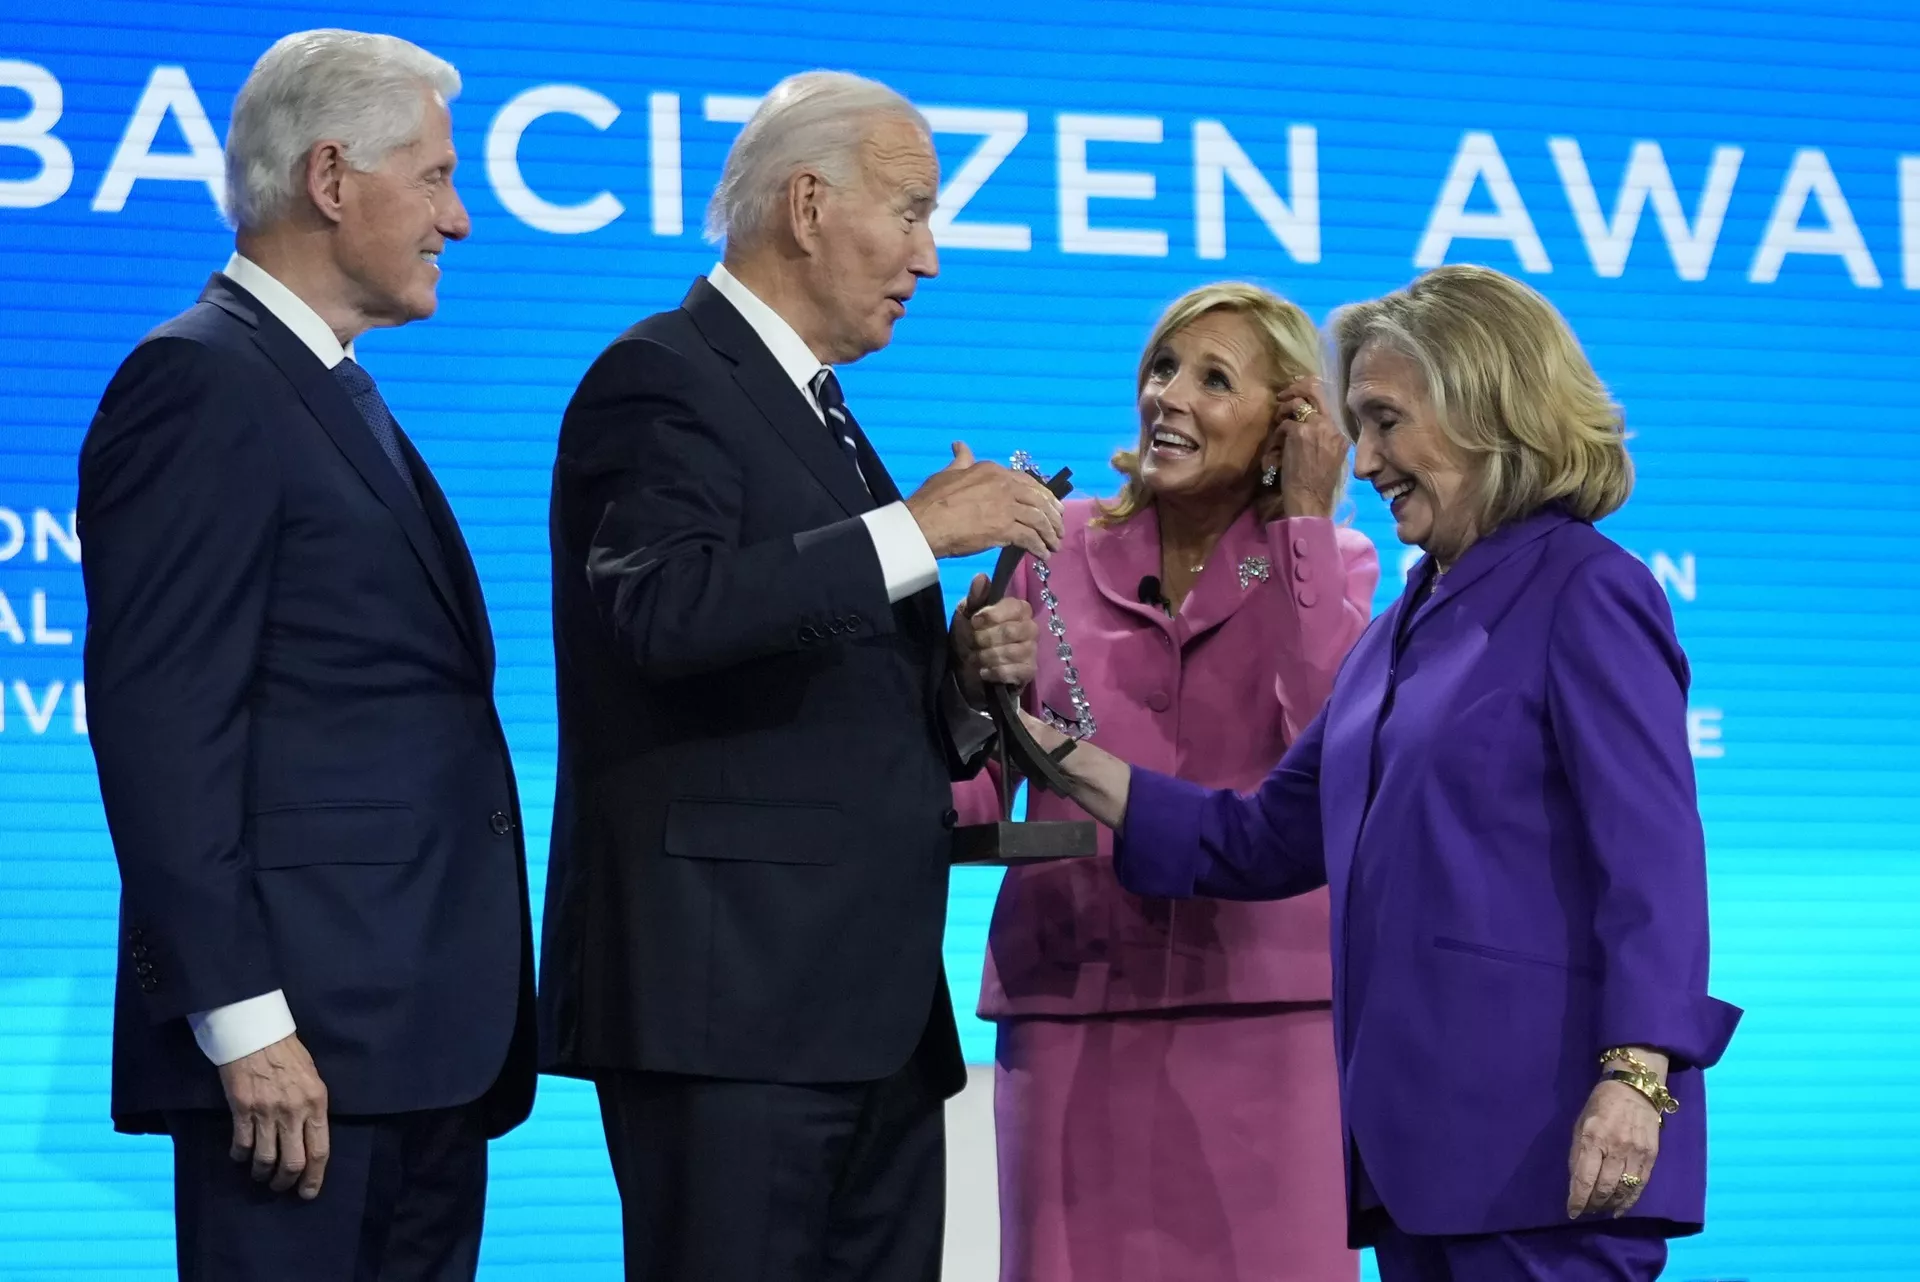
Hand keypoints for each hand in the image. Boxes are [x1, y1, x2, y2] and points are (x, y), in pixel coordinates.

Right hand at [218, 1032, 329, 1198]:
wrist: (257, 1034)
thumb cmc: (288, 1054)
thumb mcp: (312, 1078)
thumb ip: (312, 1107)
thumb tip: (309, 1137)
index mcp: (316, 1103)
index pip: (320, 1150)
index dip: (314, 1177)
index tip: (308, 1193)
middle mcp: (294, 1111)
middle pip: (293, 1162)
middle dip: (286, 1182)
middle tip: (281, 1187)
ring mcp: (267, 1112)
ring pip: (265, 1159)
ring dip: (262, 1173)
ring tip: (260, 1175)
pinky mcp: (242, 1110)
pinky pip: (241, 1145)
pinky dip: (240, 1157)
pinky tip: (240, 1157)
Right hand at [905, 442, 1064, 559]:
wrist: (925, 524)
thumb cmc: (932, 500)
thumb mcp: (948, 473)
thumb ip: (961, 461)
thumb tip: (960, 446)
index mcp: (993, 471)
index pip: (1028, 482)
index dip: (1043, 496)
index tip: (1051, 507)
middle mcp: (1004, 486)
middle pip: (1039, 500)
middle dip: (1053, 516)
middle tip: (1058, 529)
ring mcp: (1006, 508)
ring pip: (1039, 519)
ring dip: (1050, 534)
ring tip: (1053, 546)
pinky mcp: (1004, 529)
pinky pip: (1030, 538)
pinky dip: (1039, 547)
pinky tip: (1043, 555)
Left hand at [951, 573, 1038, 698]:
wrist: (965, 669)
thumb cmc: (968, 636)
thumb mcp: (966, 614)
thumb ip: (975, 597)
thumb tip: (981, 576)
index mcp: (1018, 609)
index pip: (1015, 607)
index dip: (993, 615)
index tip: (974, 621)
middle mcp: (1030, 627)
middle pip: (1013, 631)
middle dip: (986, 638)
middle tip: (972, 643)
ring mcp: (1032, 650)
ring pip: (1014, 652)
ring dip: (987, 656)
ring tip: (975, 658)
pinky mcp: (1029, 671)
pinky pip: (1018, 671)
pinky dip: (996, 672)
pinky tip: (984, 671)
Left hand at [1267, 377, 1347, 519]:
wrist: (1311, 498)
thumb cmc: (1317, 485)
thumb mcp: (1330, 457)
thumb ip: (1324, 438)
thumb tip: (1307, 423)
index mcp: (1340, 434)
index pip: (1326, 403)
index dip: (1309, 396)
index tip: (1297, 397)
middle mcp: (1331, 426)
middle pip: (1315, 392)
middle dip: (1296, 389)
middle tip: (1283, 395)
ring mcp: (1316, 427)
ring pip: (1297, 405)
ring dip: (1283, 411)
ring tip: (1278, 421)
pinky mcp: (1299, 432)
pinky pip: (1285, 423)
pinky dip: (1278, 433)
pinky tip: (1278, 446)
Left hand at [1566, 1075, 1661, 1218]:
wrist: (1634, 1089)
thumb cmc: (1600, 1106)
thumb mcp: (1580, 1123)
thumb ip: (1577, 1152)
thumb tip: (1575, 1182)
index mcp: (1592, 1136)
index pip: (1584, 1177)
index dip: (1577, 1198)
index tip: (1572, 1212)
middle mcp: (1614, 1147)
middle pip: (1604, 1187)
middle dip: (1593, 1204)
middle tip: (1586, 1211)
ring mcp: (1635, 1152)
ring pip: (1622, 1189)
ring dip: (1609, 1205)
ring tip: (1600, 1211)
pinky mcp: (1651, 1156)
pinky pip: (1640, 1186)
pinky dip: (1629, 1201)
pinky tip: (1619, 1210)